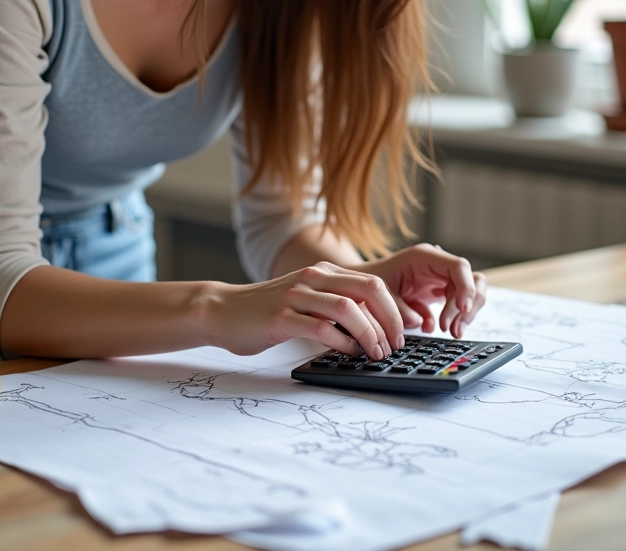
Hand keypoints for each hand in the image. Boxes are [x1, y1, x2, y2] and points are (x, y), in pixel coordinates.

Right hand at [206, 261, 404, 358]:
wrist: (223, 311)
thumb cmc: (268, 310)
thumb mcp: (306, 298)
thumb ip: (334, 304)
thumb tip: (374, 326)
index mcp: (322, 272)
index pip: (372, 284)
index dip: (394, 310)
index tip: (402, 333)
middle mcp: (312, 278)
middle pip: (368, 290)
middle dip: (389, 320)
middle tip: (395, 345)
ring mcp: (296, 296)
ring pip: (347, 308)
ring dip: (369, 334)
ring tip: (376, 353)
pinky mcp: (281, 317)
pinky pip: (321, 329)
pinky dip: (342, 343)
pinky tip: (349, 353)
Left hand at [353, 244, 485, 338]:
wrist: (359, 286)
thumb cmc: (367, 282)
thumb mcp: (380, 294)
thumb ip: (400, 308)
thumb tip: (423, 323)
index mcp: (424, 257)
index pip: (459, 267)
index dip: (466, 288)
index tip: (462, 310)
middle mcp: (437, 266)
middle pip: (473, 280)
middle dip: (469, 305)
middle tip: (454, 329)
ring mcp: (440, 279)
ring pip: (470, 294)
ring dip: (465, 314)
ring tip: (452, 332)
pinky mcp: (438, 293)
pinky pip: (457, 305)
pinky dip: (453, 319)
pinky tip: (432, 327)